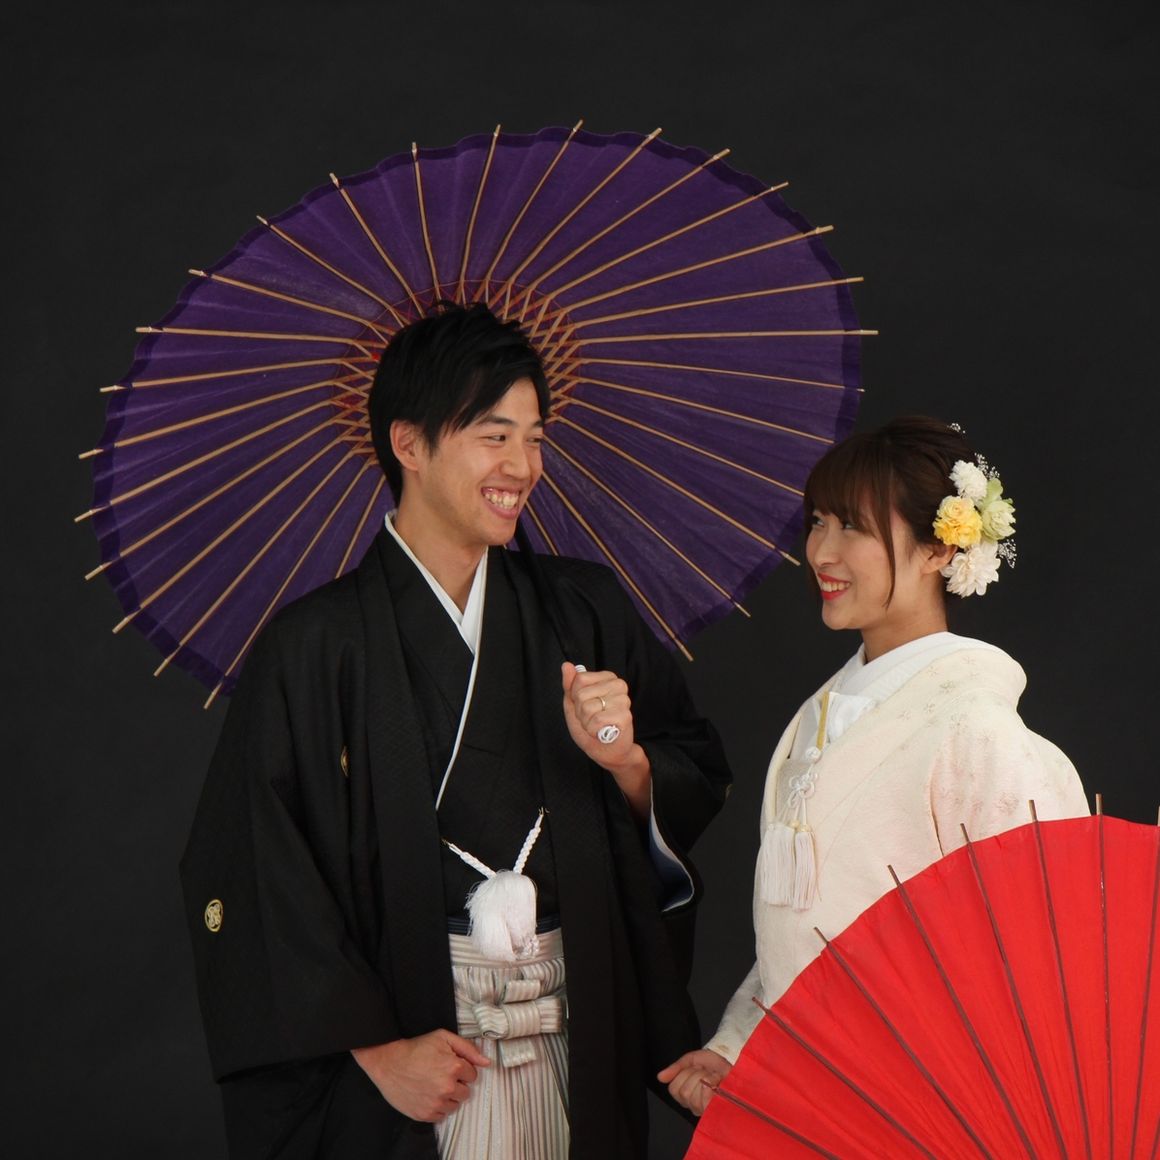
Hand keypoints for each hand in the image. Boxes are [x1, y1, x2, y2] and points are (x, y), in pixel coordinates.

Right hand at [352, 1029, 490, 1121]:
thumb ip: (468, 1049)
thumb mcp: (443, 1038)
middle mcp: (447, 1088)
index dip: (462, 1068)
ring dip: (449, 1097)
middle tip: (441, 1075)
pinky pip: (442, 1115)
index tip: (450, 1064)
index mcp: (454, 1067)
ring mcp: (436, 1103)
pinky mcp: (425, 1114)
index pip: (473, 1074)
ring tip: (434, 1085)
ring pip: (455, 1105)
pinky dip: (438, 1107)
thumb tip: (487, 1063)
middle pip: (466, 1092)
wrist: (389, 1062)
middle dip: (457, 1083)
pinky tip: (428, 1094)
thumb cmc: (417, 1048)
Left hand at [561, 662, 650, 816]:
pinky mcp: (625, 716)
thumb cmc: (592, 727)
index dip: (576, 697)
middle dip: (580, 712)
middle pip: (581, 694)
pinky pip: (596, 720)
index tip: (585, 706)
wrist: (607, 751)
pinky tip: (601, 732)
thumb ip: (570, 685)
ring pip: (587, 708)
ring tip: (597, 726)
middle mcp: (618, 685)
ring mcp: (623, 700)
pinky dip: (593, 730)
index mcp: (607, 678)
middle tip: (592, 719)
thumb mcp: (575, 704)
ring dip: (586, 722)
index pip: (580, 679)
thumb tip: (566, 665)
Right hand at [657, 1049, 730, 1115]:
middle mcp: (692, 1104)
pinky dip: (711, 1086)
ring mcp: (704, 1110)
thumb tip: (659, 1077)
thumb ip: (676, 1068)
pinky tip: (718, 1083)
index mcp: (684, 1093)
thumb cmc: (713, 1063)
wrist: (732, 1061)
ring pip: (694, 1098)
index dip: (684, 1075)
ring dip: (706, 1080)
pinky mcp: (715, 1111)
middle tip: (706, 1072)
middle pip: (684, 1093)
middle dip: (696, 1075)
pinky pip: (705, 1101)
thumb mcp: (691, 1060)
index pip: (673, 1089)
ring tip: (714, 1077)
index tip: (695, 1068)